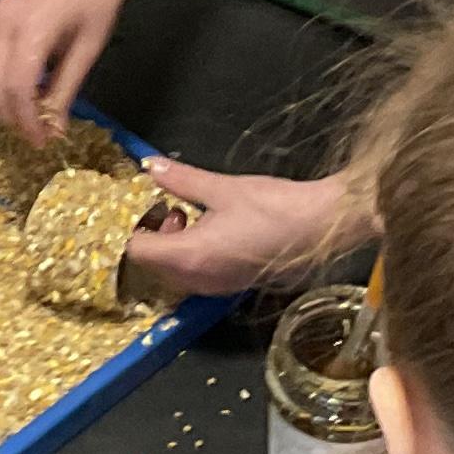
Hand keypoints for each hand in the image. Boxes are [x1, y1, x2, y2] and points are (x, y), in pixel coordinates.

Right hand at [0, 0, 137, 145]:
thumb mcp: (89, 47)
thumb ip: (67, 88)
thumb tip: (55, 127)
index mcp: (30, 29)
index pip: (16, 89)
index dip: (26, 121)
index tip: (42, 142)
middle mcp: (4, 23)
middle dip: (12, 116)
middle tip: (37, 135)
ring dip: (7, 101)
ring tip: (35, 117)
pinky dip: (5, 82)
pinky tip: (30, 91)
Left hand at [126, 158, 361, 295]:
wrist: (321, 227)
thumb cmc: (274, 207)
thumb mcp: (222, 188)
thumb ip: (181, 180)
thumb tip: (152, 167)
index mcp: (190, 256)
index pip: (137, 252)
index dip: (132, 230)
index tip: (140, 208)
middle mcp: (199, 280)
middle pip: (153, 267)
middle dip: (153, 237)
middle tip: (169, 207)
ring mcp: (217, 287)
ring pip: (175, 273)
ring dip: (173, 246)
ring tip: (191, 214)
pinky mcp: (233, 285)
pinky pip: (197, 275)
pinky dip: (192, 255)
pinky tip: (211, 229)